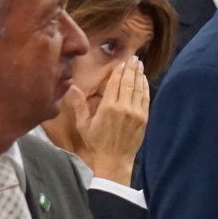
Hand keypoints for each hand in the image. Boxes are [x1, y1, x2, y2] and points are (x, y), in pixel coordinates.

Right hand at [43, 58, 148, 185]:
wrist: (115, 160)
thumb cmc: (97, 143)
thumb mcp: (84, 125)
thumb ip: (79, 105)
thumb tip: (72, 88)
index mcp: (107, 107)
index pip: (115, 83)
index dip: (119, 71)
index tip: (122, 62)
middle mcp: (123, 108)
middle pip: (128, 82)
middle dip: (131, 68)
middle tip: (134, 58)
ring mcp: (135, 113)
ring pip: (138, 89)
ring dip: (139, 75)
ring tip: (139, 65)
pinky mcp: (144, 119)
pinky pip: (145, 99)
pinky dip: (145, 88)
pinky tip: (144, 81)